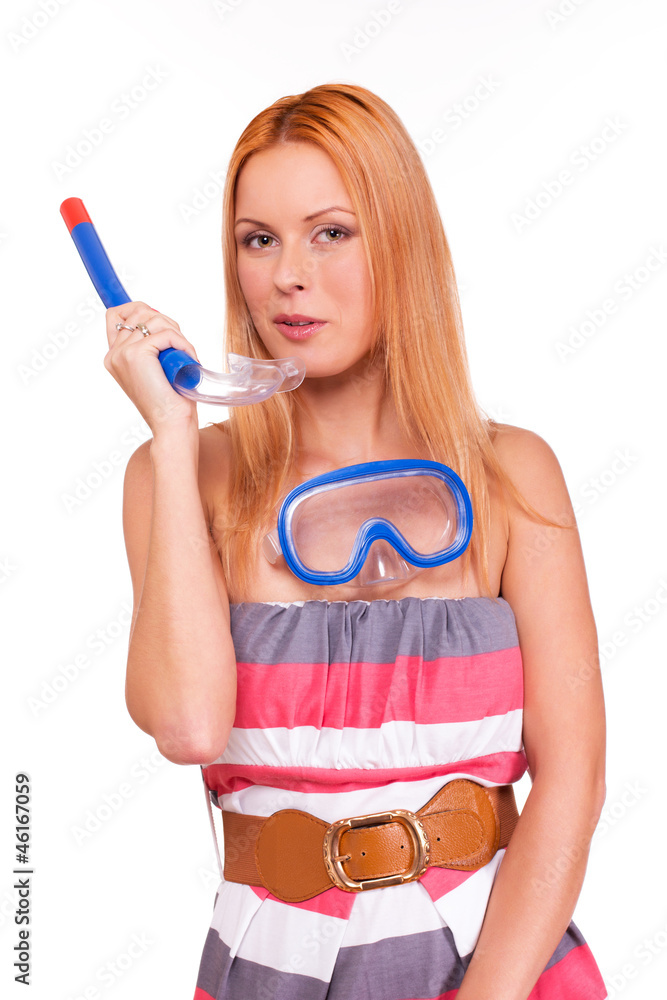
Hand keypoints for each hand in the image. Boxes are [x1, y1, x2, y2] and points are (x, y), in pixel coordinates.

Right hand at [104, 302, 200, 435]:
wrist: (171, 425)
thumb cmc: (170, 401)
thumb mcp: (156, 369)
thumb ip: (151, 347)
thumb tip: (158, 318)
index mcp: (114, 357)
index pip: (116, 315)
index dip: (138, 309)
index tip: (162, 322)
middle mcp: (114, 354)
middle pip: (139, 311)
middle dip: (165, 322)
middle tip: (180, 345)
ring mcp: (123, 353)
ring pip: (153, 319)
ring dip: (176, 333)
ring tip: (185, 354)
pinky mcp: (137, 354)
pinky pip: (166, 333)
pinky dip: (183, 343)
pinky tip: (189, 359)